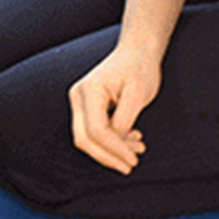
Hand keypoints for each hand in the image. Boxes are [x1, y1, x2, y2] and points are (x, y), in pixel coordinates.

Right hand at [67, 47, 156, 174]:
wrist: (138, 52)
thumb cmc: (139, 67)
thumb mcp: (138, 93)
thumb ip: (125, 119)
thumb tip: (117, 140)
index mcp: (89, 90)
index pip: (96, 130)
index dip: (115, 149)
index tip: (133, 159)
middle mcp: (79, 96)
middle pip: (85, 139)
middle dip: (108, 156)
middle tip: (130, 166)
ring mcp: (80, 102)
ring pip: (88, 138)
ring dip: (111, 150)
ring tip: (137, 150)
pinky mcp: (88, 108)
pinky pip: (94, 132)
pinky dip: (112, 141)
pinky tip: (131, 140)